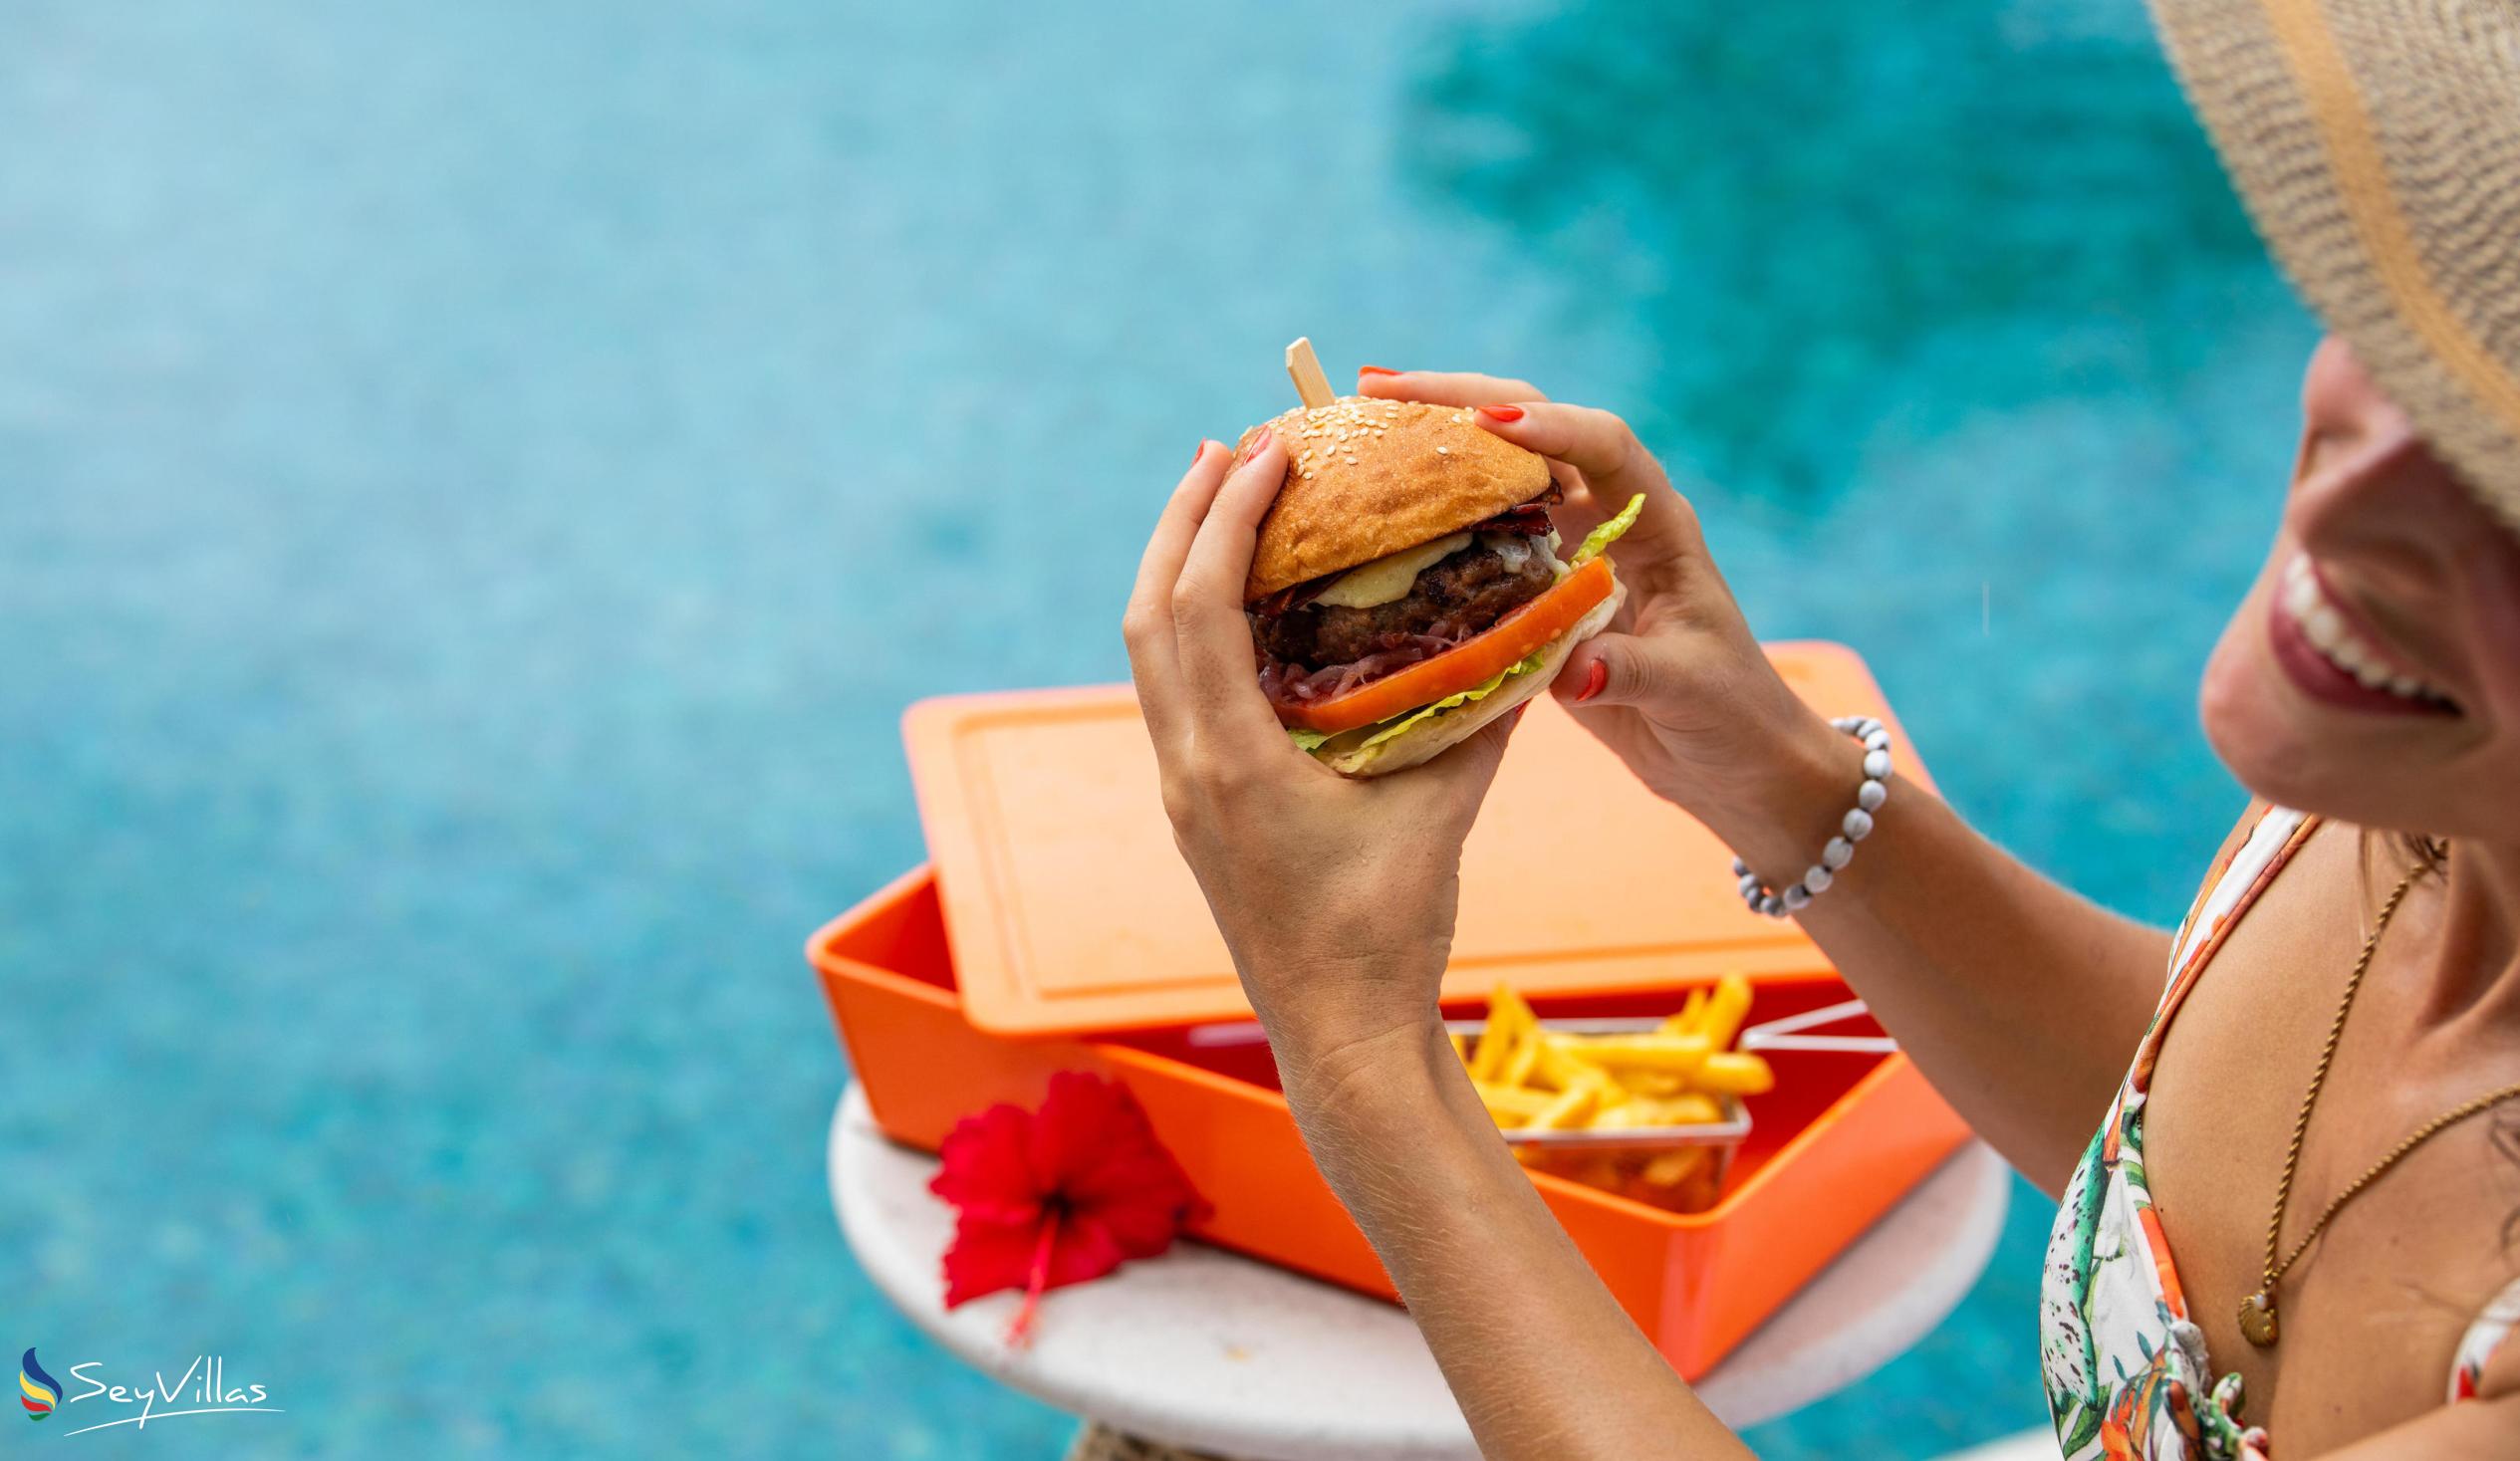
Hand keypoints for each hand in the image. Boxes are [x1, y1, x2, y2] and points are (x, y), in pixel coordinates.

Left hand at [1122, 434, 1525, 1094]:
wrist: (1340, 1035)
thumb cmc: (1389, 929)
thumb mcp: (1441, 809)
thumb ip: (1480, 713)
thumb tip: (1532, 627)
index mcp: (1231, 759)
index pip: (1202, 603)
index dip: (1225, 515)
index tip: (1266, 447)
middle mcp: (1186, 764)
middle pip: (1148, 612)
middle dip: (1180, 520)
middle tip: (1225, 449)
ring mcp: (1181, 787)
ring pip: (1149, 652)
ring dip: (1177, 569)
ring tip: (1221, 505)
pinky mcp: (1195, 805)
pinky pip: (1175, 689)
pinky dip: (1192, 625)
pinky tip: (1240, 604)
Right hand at [1357, 370, 1852, 875]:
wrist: (1731, 758)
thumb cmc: (1729, 712)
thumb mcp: (1689, 689)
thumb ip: (1633, 671)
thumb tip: (1573, 671)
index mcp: (1656, 522)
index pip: (1604, 445)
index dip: (1551, 428)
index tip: (1487, 426)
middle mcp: (1608, 518)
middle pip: (1532, 432)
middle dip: (1458, 403)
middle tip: (1375, 391)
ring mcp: (1568, 549)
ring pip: (1494, 476)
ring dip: (1430, 448)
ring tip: (1357, 429)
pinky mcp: (1536, 590)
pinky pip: (1475, 539)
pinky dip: (1426, 519)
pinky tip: (1371, 513)